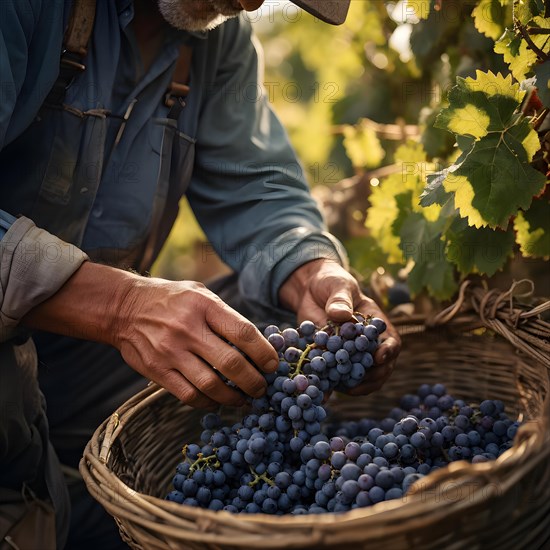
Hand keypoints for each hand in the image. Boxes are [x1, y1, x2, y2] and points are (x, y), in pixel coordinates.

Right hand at [115, 278, 279, 407]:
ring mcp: (170, 352)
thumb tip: (257, 343)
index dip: (263, 353)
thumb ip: (225, 315)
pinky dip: (209, 403)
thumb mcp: (200, 293)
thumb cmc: (171, 300)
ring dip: (234, 398)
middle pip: (231, 363)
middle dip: (254, 381)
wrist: (124, 308)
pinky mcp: (157, 371)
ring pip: (211, 385)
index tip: (273, 365)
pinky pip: (189, 395)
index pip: (243, 332)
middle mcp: (187, 329)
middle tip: (262, 389)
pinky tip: (218, 402)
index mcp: (203, 306)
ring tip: (244, 399)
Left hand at [279, 259, 400, 393]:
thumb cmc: (330, 282)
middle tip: (358, 382)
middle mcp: (366, 342)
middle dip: (373, 377)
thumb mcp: (337, 286)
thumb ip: (340, 299)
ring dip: (355, 385)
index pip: (391, 341)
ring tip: (341, 388)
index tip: (380, 357)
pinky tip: (325, 390)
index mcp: (375, 323)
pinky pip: (337, 376)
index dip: (389, 351)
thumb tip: (341, 315)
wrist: (309, 289)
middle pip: (381, 366)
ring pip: (362, 376)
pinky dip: (332, 385)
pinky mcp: (332, 357)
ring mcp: (350, 352)